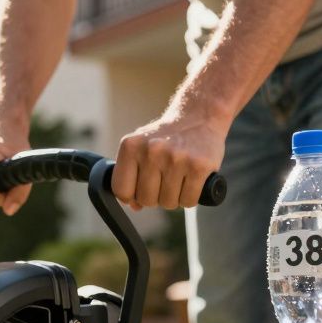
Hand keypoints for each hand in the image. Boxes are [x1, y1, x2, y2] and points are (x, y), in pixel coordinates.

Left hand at [112, 105, 227, 209]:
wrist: (200, 116)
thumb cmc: (167, 137)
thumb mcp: (141, 147)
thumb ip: (131, 174)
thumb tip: (133, 206)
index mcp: (131, 146)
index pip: (121, 190)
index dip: (131, 197)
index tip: (140, 191)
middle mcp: (151, 151)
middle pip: (146, 200)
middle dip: (156, 198)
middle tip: (164, 182)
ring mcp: (175, 159)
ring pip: (168, 203)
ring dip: (174, 198)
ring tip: (179, 179)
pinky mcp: (198, 166)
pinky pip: (188, 201)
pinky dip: (190, 198)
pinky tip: (191, 182)